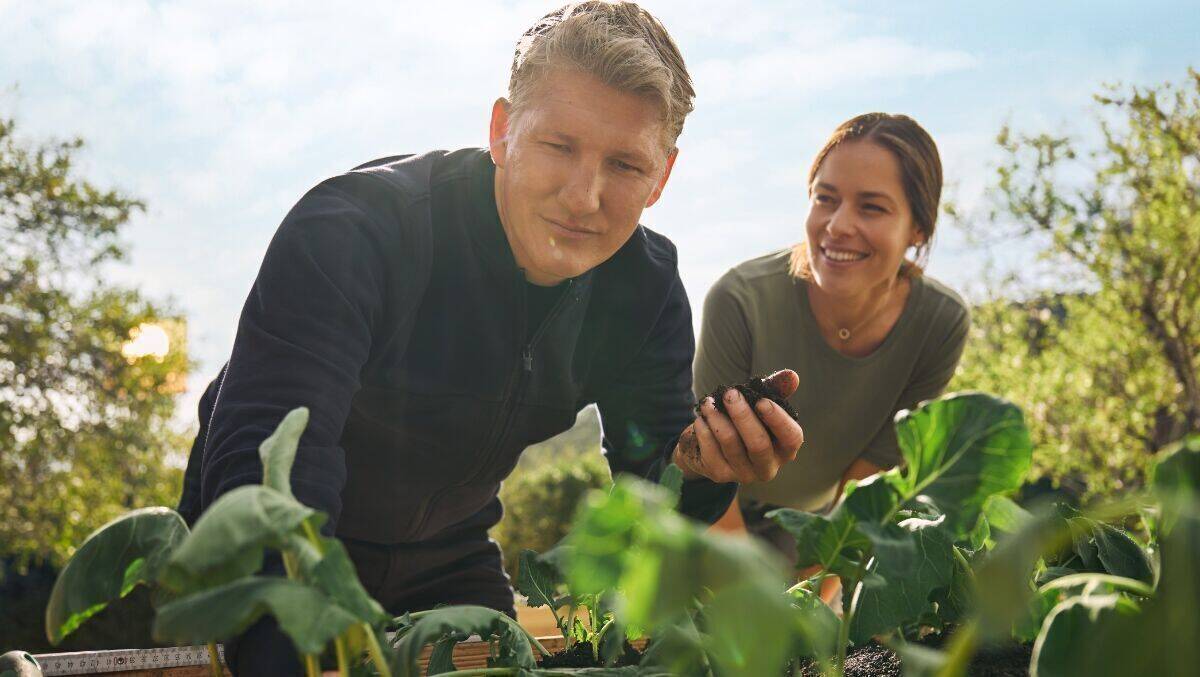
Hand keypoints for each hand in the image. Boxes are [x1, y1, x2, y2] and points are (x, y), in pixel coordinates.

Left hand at [673, 370, 803, 483]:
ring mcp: (744, 474)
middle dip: (742, 416)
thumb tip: (792, 376)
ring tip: (708, 402)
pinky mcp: (720, 475)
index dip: (778, 420)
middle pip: (758, 444)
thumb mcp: (759, 403)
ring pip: (731, 444)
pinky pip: (711, 450)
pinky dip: (704, 430)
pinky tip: (701, 419)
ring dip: (717, 418)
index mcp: (784, 449)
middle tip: (730, 394)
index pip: (791, 438)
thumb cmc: (742, 420)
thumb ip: (775, 389)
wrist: (711, 442)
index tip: (761, 401)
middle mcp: (768, 467)